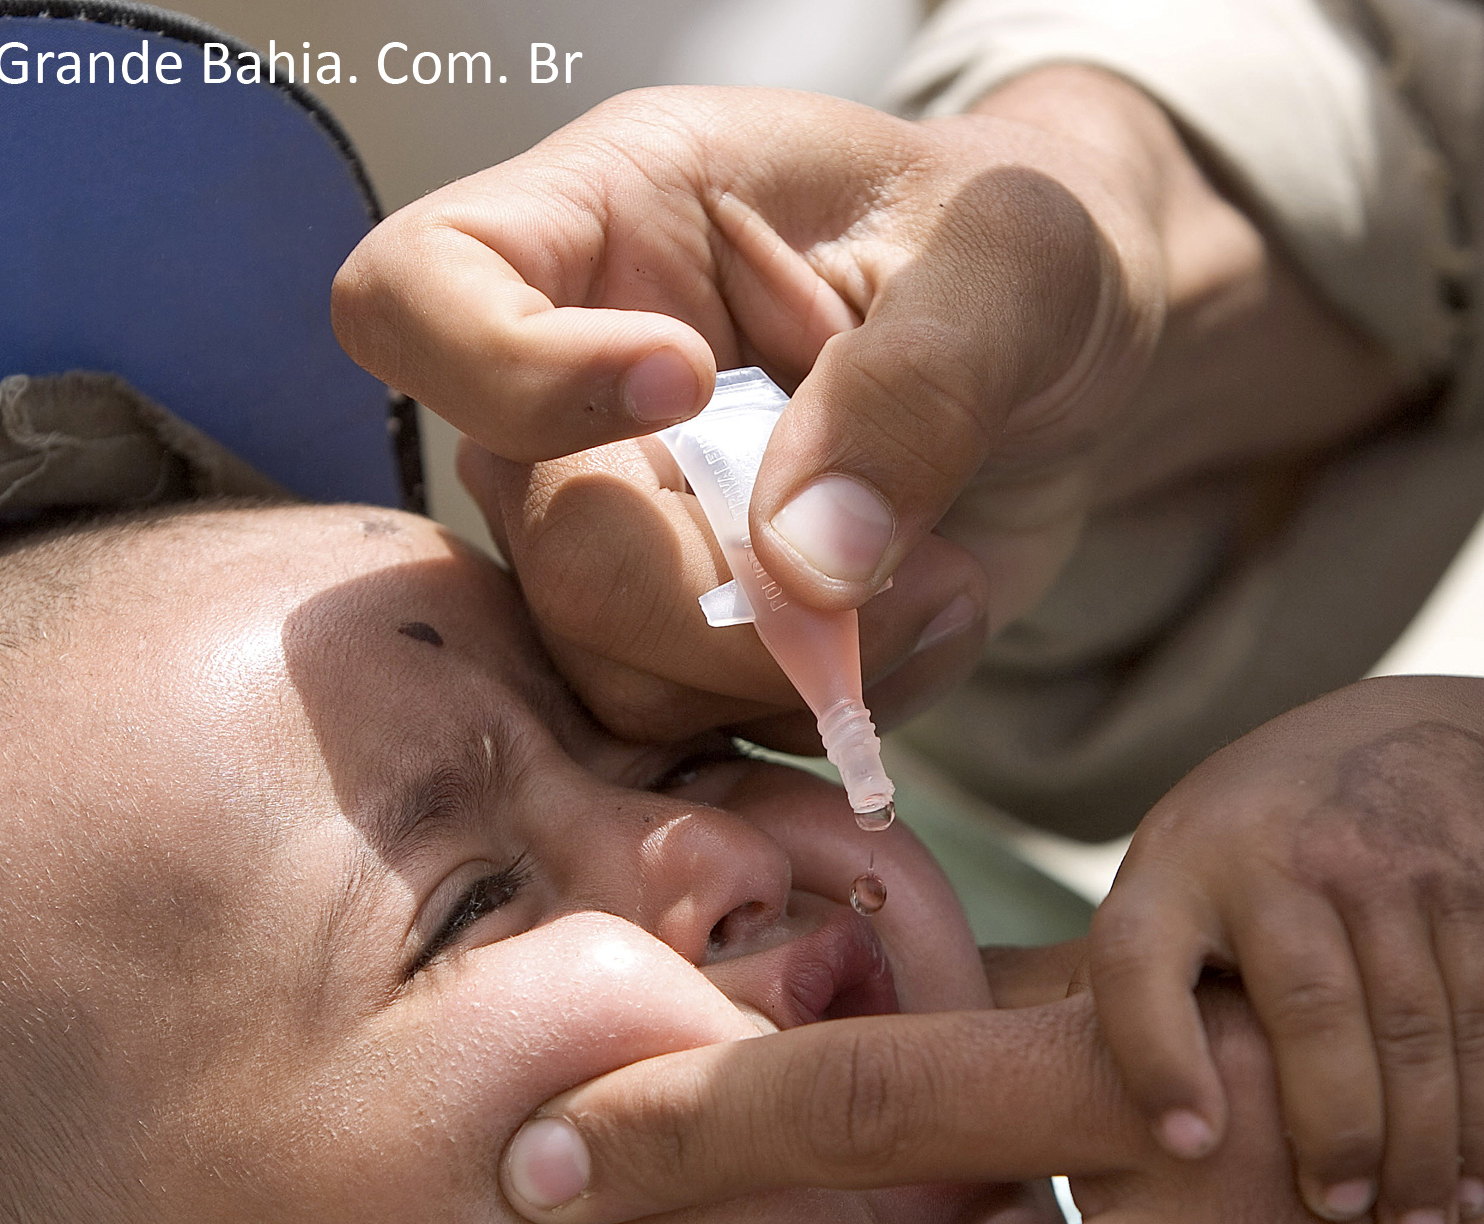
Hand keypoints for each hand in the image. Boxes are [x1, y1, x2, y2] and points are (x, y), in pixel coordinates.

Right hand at [336, 71, 1415, 747]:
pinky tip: (918, 621)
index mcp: (599, 226)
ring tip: (939, 581)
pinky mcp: (674, 645)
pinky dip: (829, 708)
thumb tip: (798, 570)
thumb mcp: (1017, 262)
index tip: (689, 381)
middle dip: (730, 593)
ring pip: (611, 671)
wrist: (1071, 359)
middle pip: (542, 543)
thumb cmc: (1018, 254)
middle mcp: (562, 391)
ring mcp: (607, 532)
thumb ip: (916, 390)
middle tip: (895, 562)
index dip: (511, 370)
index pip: (412, 296)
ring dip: (795, 666)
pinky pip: (702, 736)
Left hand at [1091, 677, 1483, 1223]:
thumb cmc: (1237, 875)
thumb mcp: (1160, 901)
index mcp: (1163, 880)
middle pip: (1303, 1007)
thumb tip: (955, 1105)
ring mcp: (1371, 861)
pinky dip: (1480, 1107)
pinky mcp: (1462, 875)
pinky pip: (1477, 1009)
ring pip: (1402, 1022)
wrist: (1397, 749)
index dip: (1155, 1053)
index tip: (1185, 1147)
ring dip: (1416, 1139)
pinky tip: (1474, 1180)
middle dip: (1326, 1126)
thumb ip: (1100, 996)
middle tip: (1333, 1220)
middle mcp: (1263, 859)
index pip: (1137, 964)